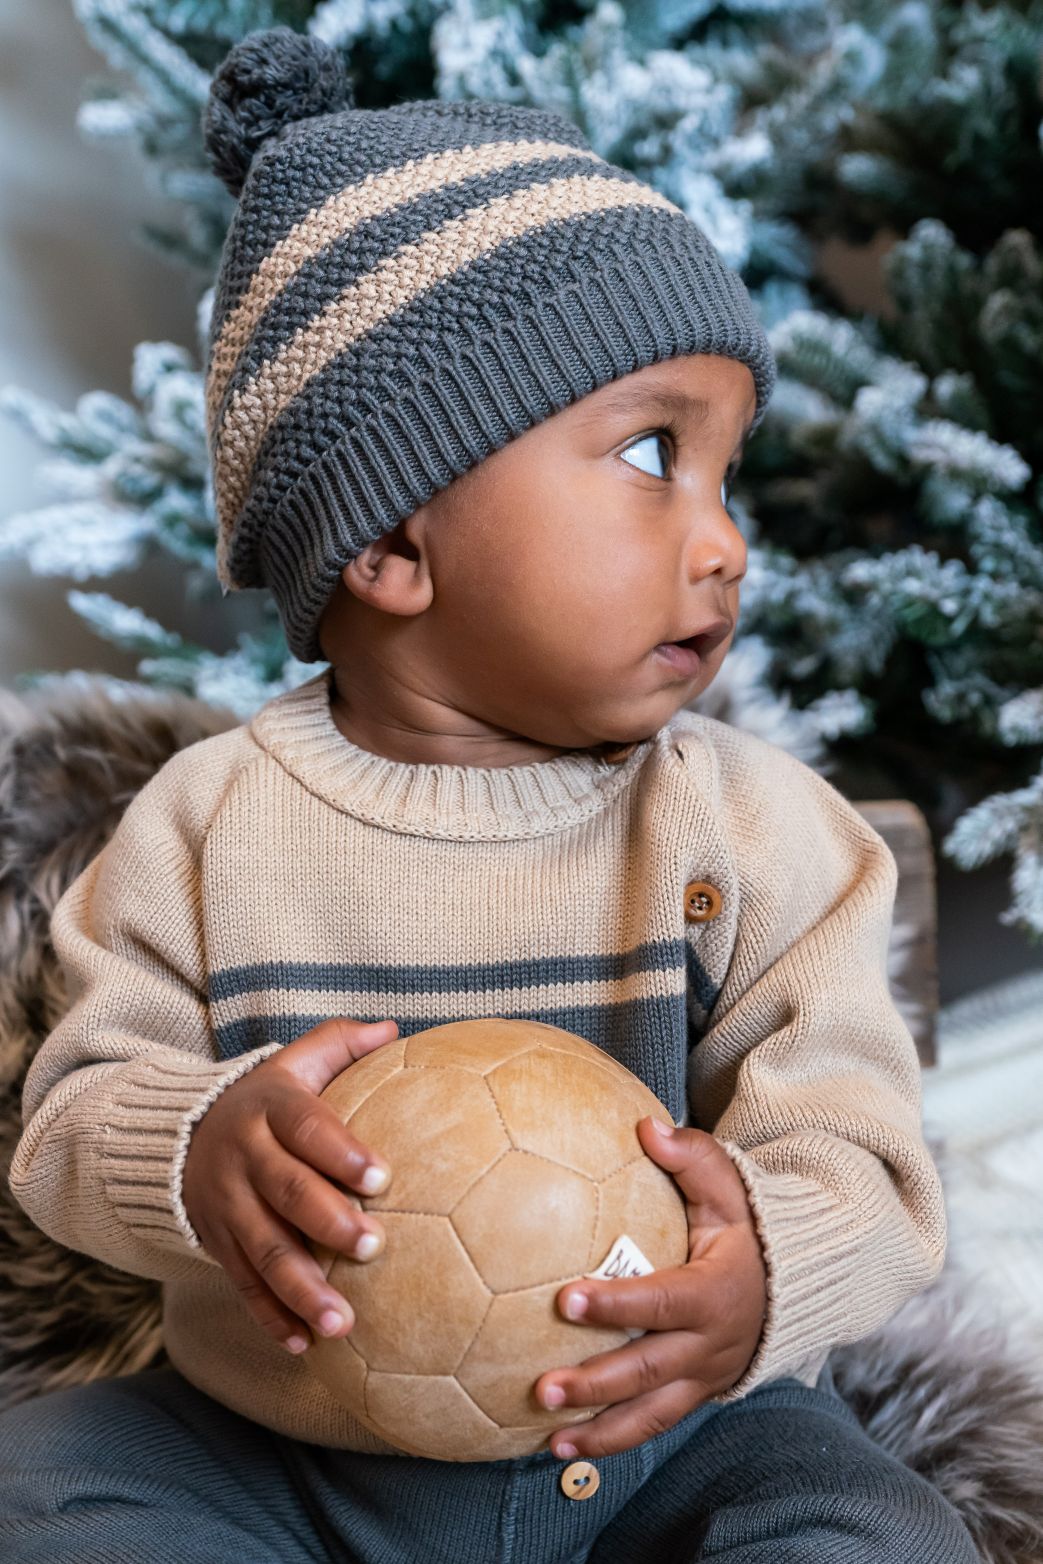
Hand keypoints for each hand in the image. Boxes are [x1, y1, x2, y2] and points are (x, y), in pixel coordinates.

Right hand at [182, 1015, 398, 1355]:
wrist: (184, 1137)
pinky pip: (242, 1286)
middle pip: (286, 1192)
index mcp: (268, 1108)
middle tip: (373, 1247)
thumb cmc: (267, 1100)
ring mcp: (226, 1207)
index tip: (382, 1176)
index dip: (341, 1152)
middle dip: (328, 1222)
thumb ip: (340, 1043)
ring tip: (342, 1324)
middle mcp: (243, 1158)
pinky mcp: (218, 1245)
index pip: (306, 1126)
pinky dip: (271, 1319)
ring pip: (263, 1251)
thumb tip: (393, 1029)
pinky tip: (302, 1347)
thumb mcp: (293, 1062)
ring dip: (302, 1290)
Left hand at [533, 1117, 767, 1459]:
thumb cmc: (747, 1228)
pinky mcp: (694, 1396)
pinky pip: (653, 1425)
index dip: (617, 1303)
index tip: (567, 1297)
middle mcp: (710, 1345)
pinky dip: (611, 1442)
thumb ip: (690, 1156)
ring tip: (548, 1442)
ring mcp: (703, 1378)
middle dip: (596, 1383)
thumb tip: (645, 1126)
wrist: (792, 1285)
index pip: (663, 1301)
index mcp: (716, 1292)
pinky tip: (562, 1449)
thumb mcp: (729, 1187)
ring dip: (599, 1433)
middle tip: (543, 1387)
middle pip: (649, 1372)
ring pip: (651, 1416)